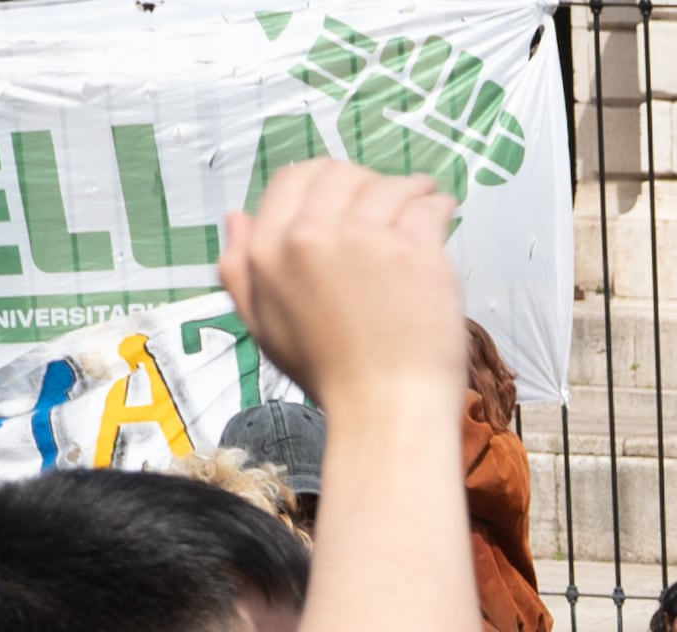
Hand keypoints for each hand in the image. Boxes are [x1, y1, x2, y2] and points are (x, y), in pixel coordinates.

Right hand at [217, 161, 466, 422]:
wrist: (384, 412)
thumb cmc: (329, 378)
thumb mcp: (264, 327)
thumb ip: (241, 271)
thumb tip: (235, 218)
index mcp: (271, 251)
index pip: (292, 180)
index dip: (319, 181)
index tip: (344, 193)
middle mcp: (312, 236)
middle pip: (340, 174)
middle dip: (364, 181)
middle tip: (385, 198)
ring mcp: (366, 239)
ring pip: (387, 185)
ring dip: (406, 188)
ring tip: (419, 198)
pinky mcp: (414, 250)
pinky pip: (427, 204)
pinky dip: (436, 202)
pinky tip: (440, 210)